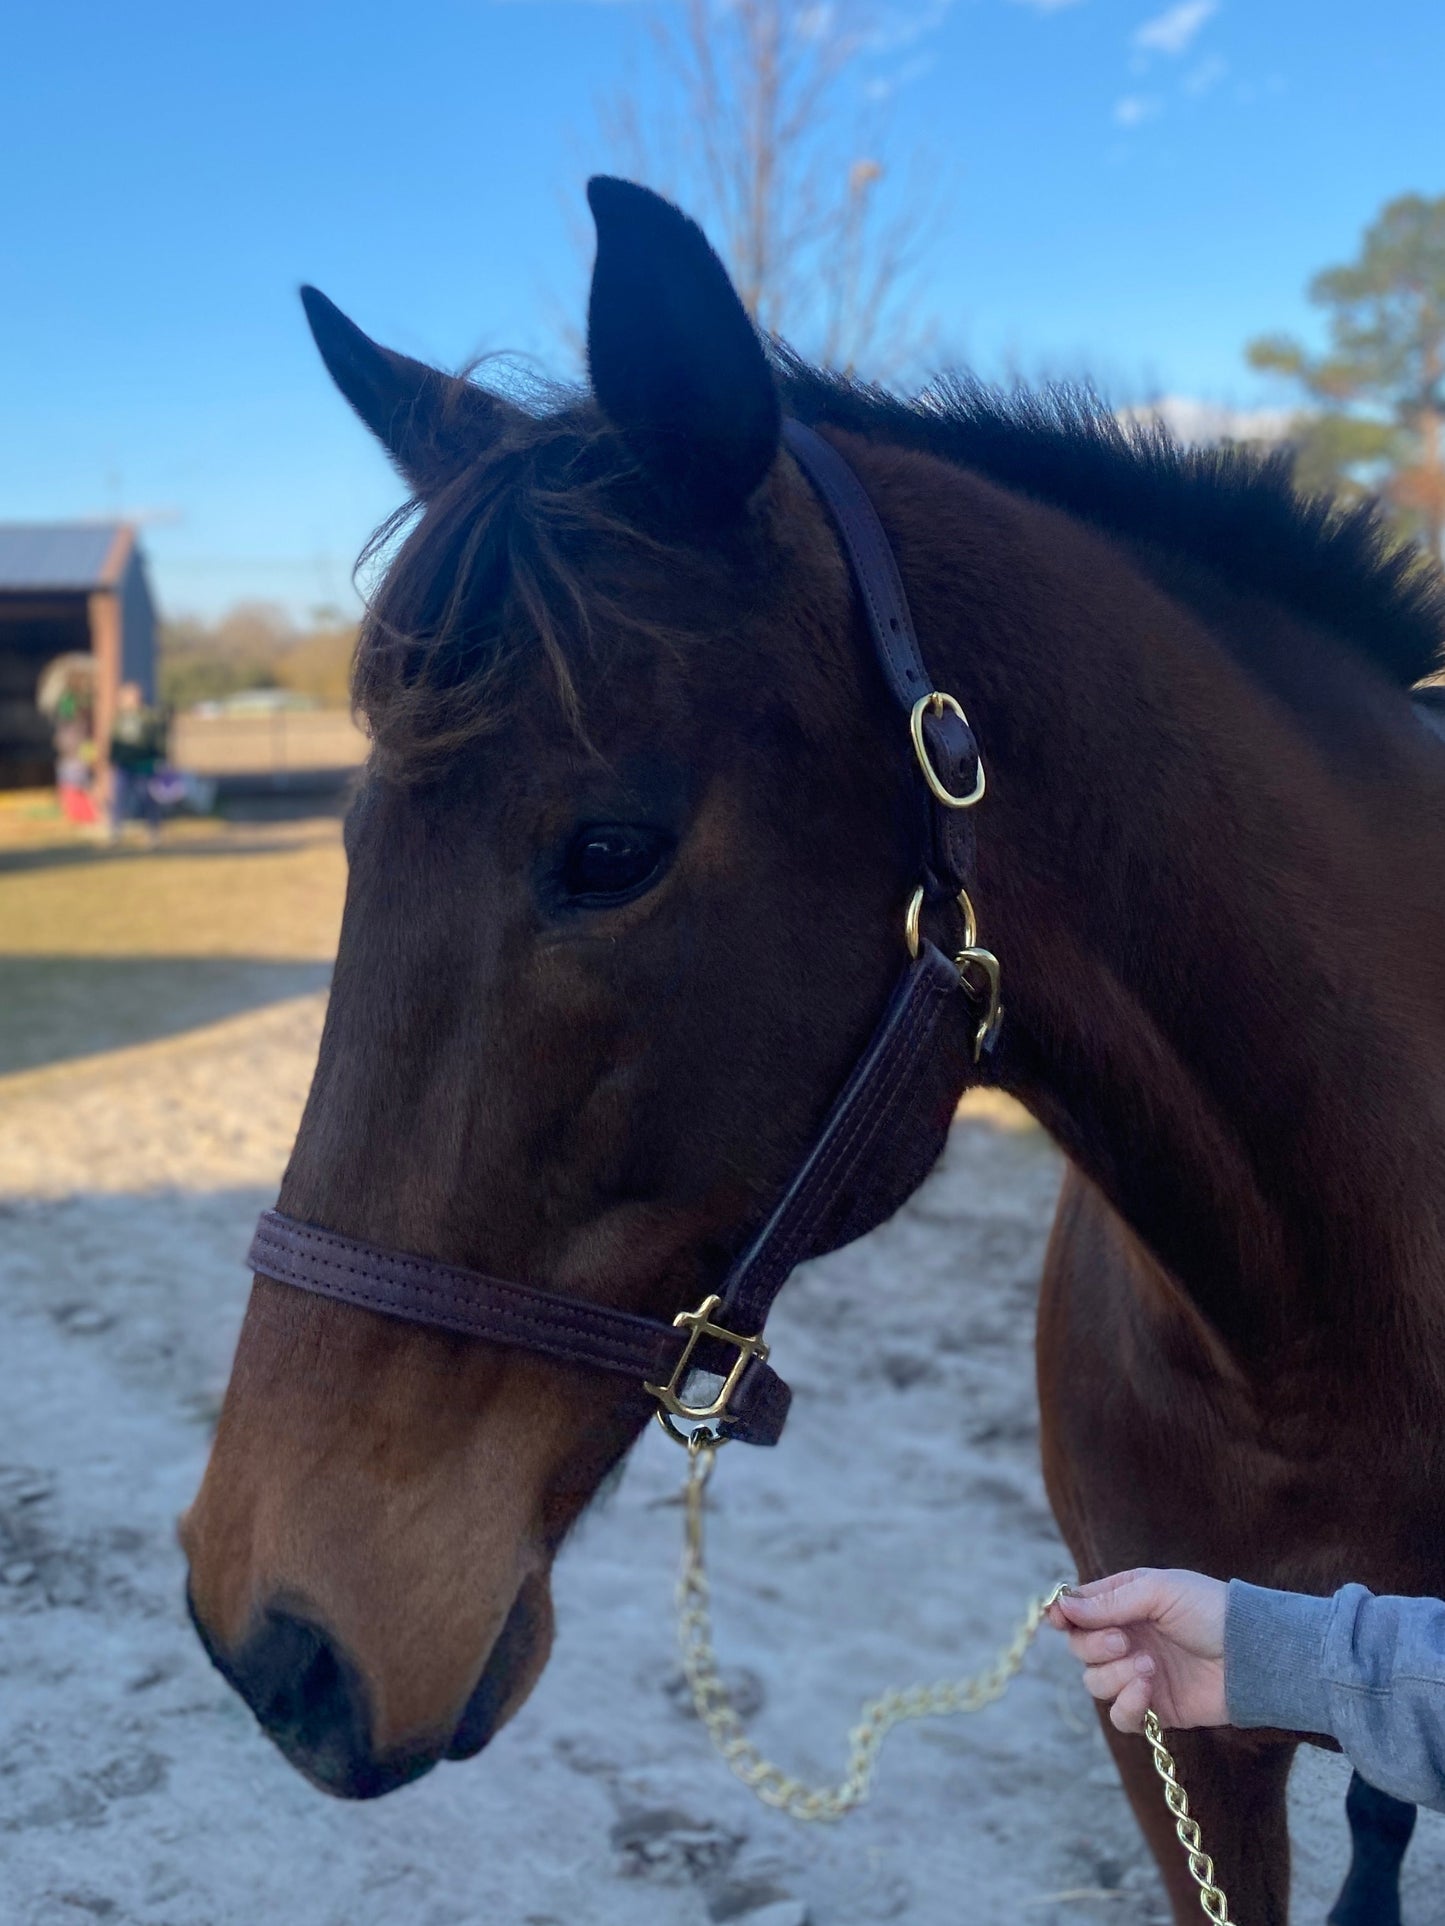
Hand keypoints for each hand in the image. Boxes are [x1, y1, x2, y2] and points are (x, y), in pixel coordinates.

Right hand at [1046, 1568, 1227, 1733]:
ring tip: (1149, 1667)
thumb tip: (1063, 1607)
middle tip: (1124, 1642)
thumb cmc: (1210, 1610)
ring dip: (1114, 1675)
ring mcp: (1138, 1674)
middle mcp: (1127, 1638)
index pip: (1079, 1610)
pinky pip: (1120, 1716)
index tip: (1059, 1620)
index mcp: (1125, 1602)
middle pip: (1081, 1648)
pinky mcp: (1154, 1708)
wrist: (1253, 1656)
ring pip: (1095, 1683)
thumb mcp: (1158, 1591)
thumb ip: (1109, 1601)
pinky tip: (1147, 1690)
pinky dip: (1126, 1704)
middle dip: (1094, 1646)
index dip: (1064, 1615)